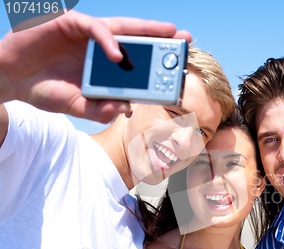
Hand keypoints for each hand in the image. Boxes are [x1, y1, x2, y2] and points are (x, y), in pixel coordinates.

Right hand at [0, 11, 190, 122]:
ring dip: (146, 31)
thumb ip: (101, 110)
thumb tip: (127, 110)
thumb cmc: (45, 90)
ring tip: (169, 34)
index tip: (180, 66)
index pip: (137, 60)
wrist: (10, 79)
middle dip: (162, 39)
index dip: (158, 61)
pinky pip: (95, 28)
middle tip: (186, 40)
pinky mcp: (69, 24)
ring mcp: (87, 35)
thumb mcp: (77, 106)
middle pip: (137, 40)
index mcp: (105, 66)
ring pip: (122, 28)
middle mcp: (101, 47)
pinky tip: (118, 54)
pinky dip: (108, 40)